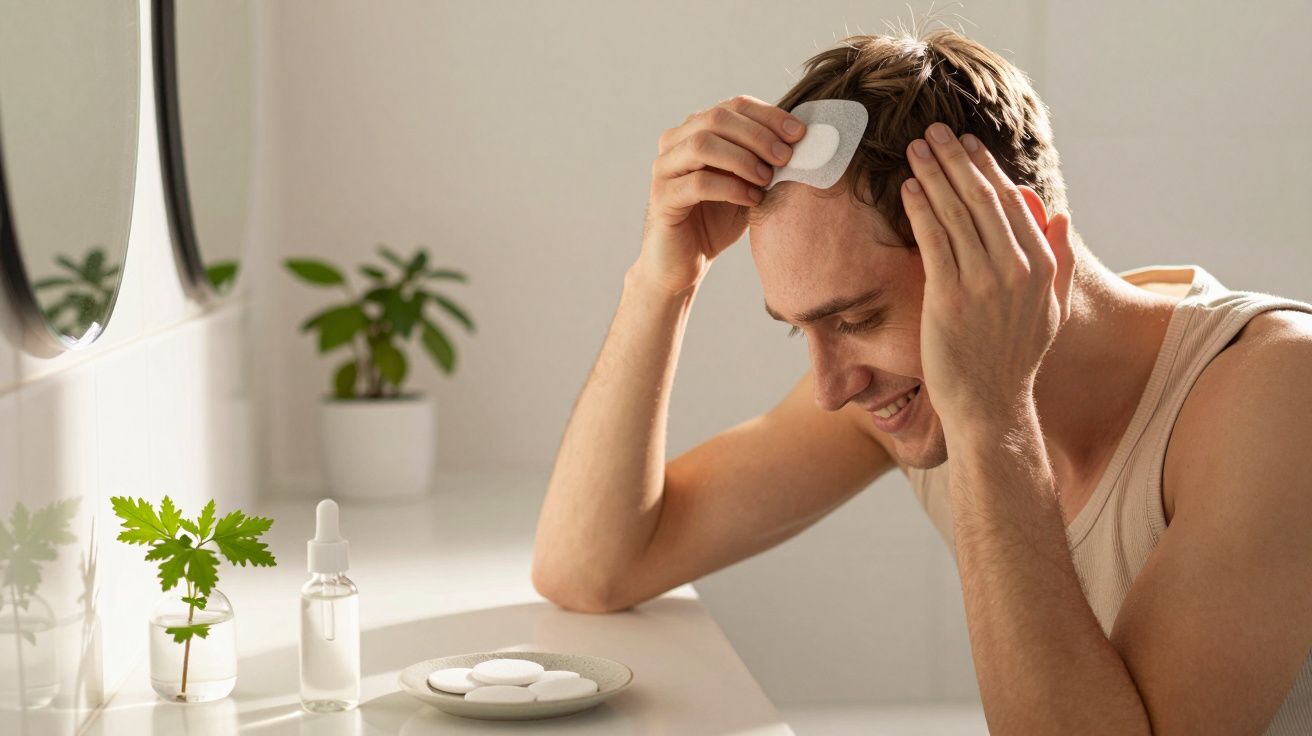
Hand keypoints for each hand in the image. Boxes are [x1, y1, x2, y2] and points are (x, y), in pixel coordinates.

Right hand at [635, 95, 805, 294]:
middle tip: (785, 157)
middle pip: (717, 118)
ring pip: (703, 145)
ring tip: (767, 178)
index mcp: (695, 129)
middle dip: (758, 135)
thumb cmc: (718, 219)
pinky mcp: (662, 198)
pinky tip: (752, 200)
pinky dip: (731, 188)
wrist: (686, 262)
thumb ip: (764, 159)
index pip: (734, 106)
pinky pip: (698, 183)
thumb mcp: (748, 182)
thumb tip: (804, 139)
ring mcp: (664, 168)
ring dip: (743, 159)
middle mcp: (674, 142)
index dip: (769, 116)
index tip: (799, 133)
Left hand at [899, 123, 1074, 431]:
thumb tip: (1057, 215)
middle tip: (934, 132)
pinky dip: (921, 209)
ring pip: (956, 213)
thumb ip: (1056, 260)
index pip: (1011, 203)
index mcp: (1040, 266)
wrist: (990, 406)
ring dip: (934, 174)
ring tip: (915, 149)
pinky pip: (933, 240)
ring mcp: (983, 282)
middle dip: (956, 159)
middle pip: (981, 199)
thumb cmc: (1013, 359)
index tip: (967, 145)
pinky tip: (909, 187)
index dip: (986, 169)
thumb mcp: (1049, 309)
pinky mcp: (949, 297)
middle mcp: (1015, 268)